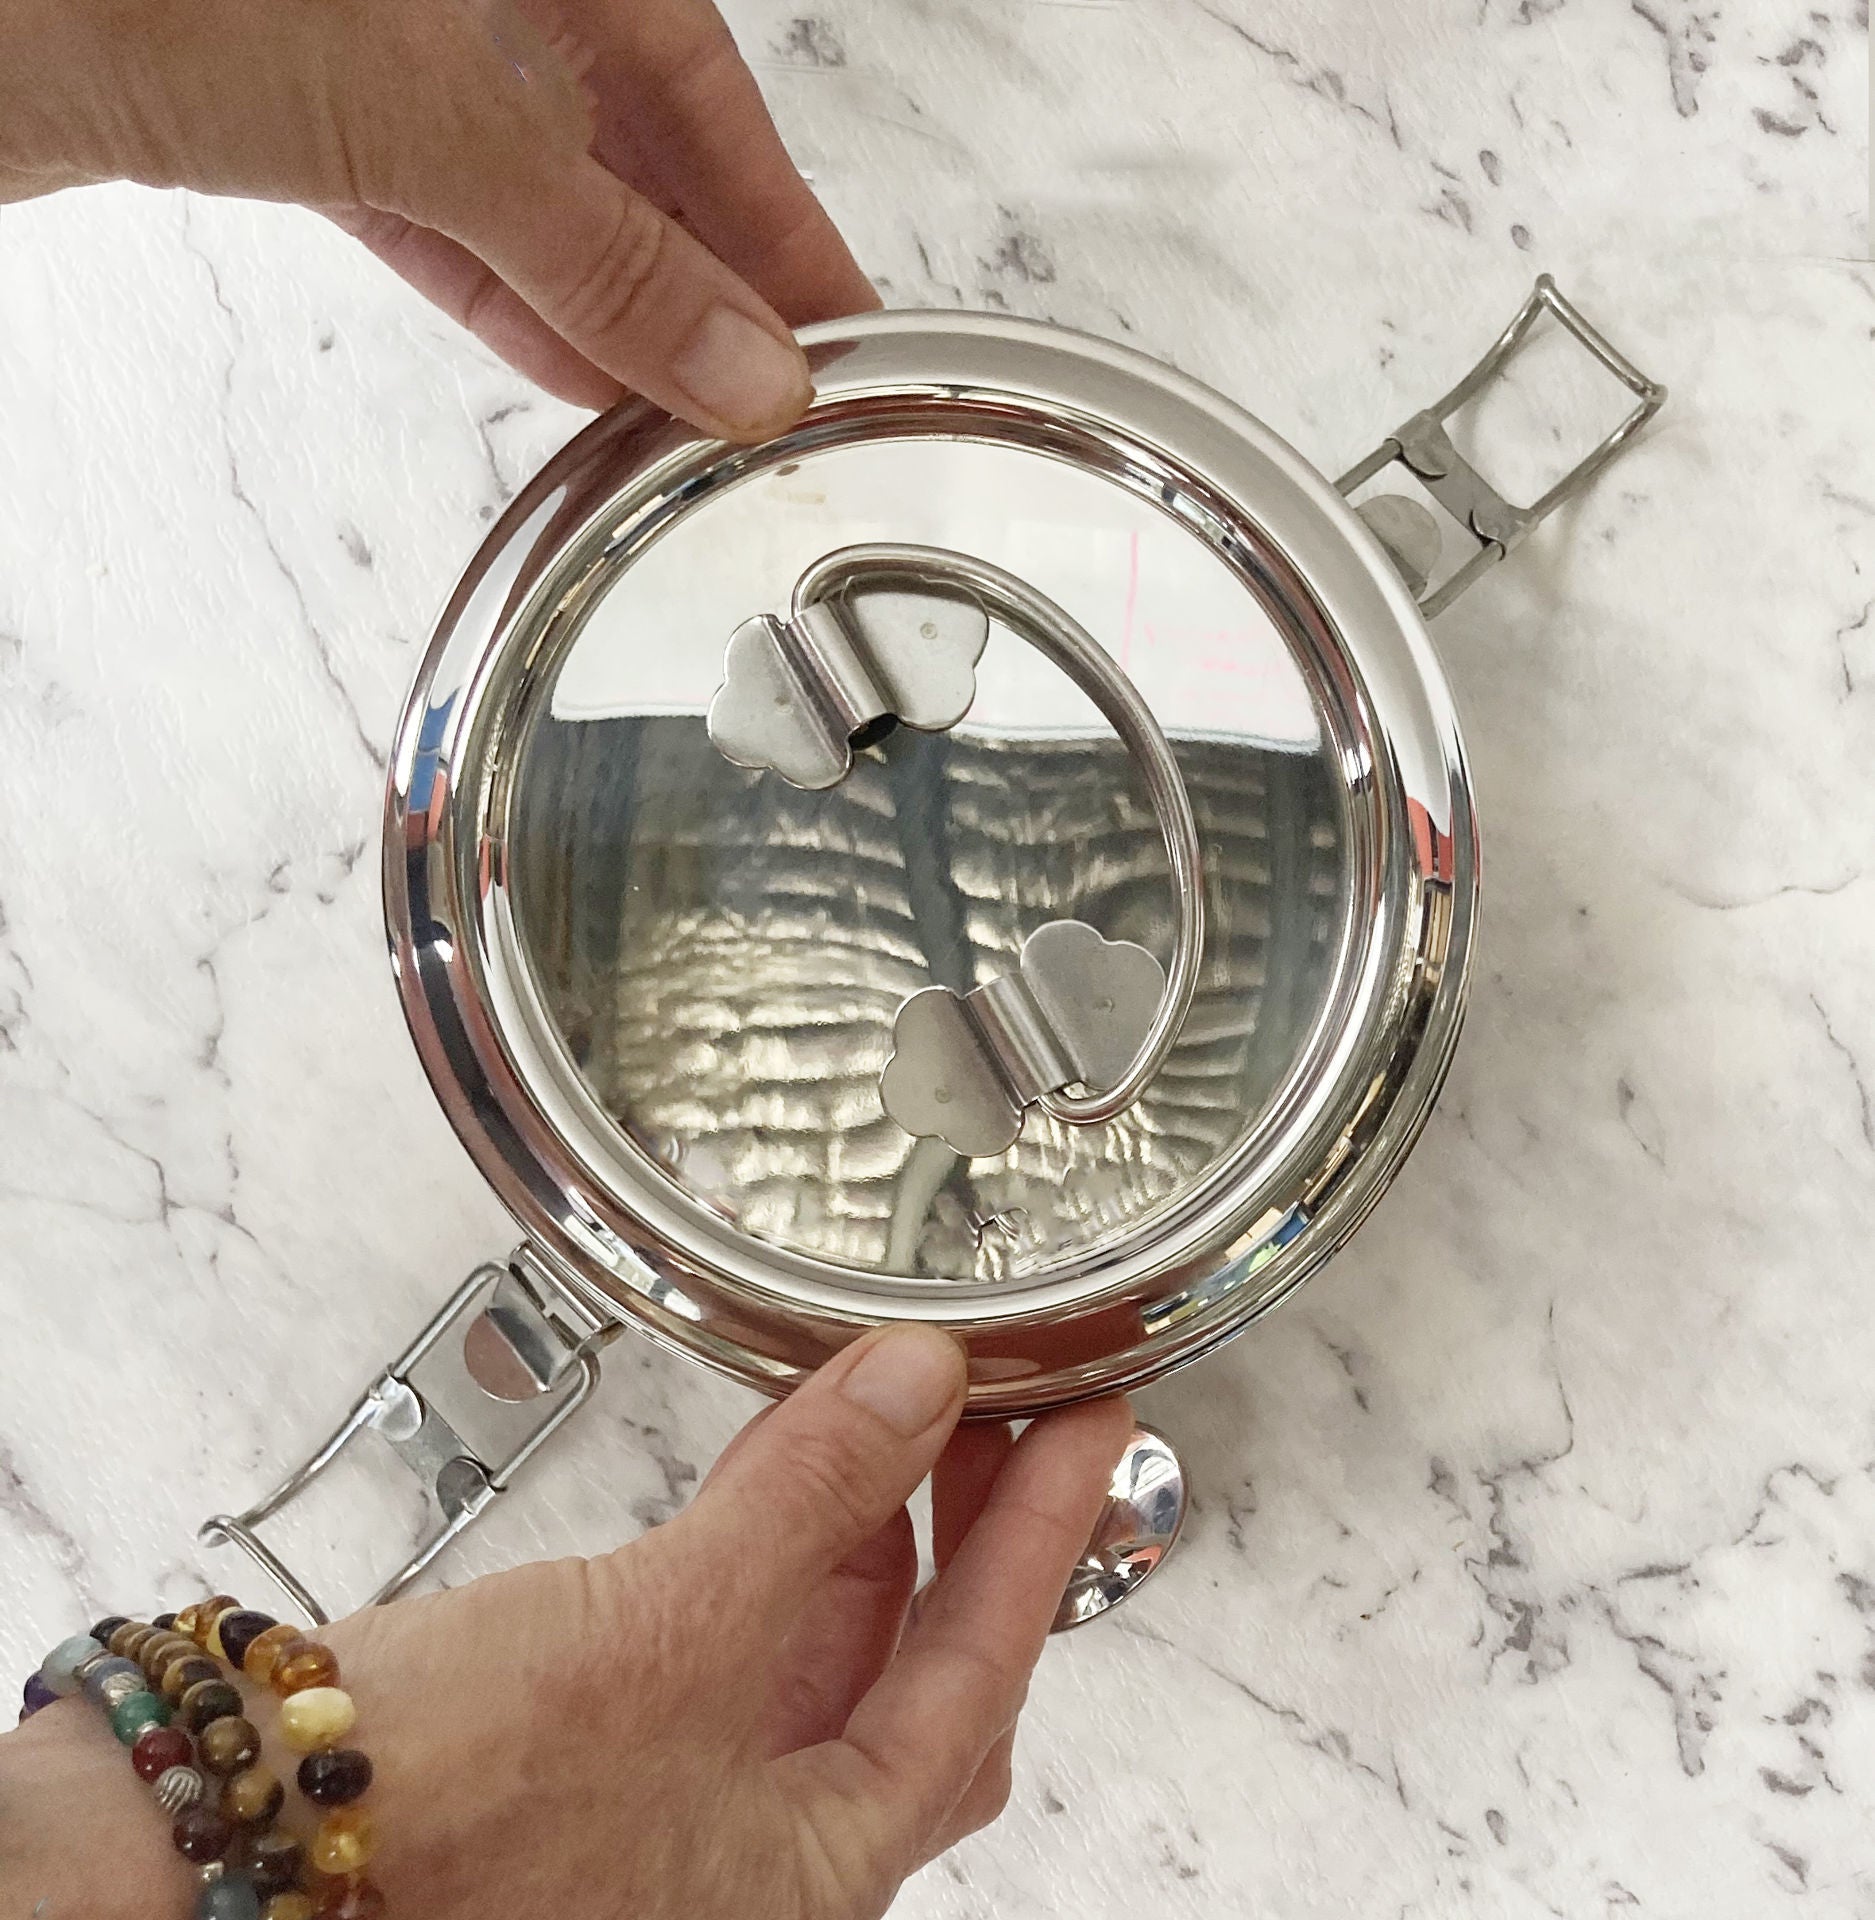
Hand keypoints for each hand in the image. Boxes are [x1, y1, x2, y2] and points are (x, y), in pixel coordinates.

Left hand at [0, 0, 877, 435]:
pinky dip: (496, 288)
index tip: (838, 327)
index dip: (773, 212)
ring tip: (684, 405)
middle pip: (617, 128)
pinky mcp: (256, 95)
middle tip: (772, 388)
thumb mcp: (415, 104)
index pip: (693, 72)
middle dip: (698, 270)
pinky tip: (567, 364)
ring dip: (604, 302)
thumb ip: (590, 245)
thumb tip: (741, 361)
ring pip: (519, 178)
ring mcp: (345, 31)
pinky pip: (419, 205)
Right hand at [6, 1327, 1131, 1919]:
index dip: (1048, 1536)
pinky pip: (735, 1620)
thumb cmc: (429, 1820)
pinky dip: (776, 1529)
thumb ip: (813, 1500)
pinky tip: (788, 1453)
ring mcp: (681, 1793)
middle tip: (1014, 1406)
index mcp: (814, 1868)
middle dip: (974, 1526)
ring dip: (877, 1518)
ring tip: (913, 1404)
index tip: (1094, 1428)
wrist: (210, 1855)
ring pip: (829, 1641)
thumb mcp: (665, 1637)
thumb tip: (921, 1380)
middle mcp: (762, 1848)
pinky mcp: (602, 1733)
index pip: (981, 1673)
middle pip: (921, 1669)